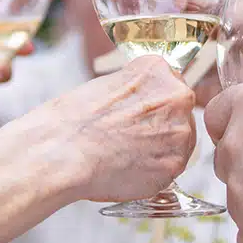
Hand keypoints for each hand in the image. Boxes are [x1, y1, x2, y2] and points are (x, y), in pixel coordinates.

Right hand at [0, 55, 196, 202]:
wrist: (61, 152)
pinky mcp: (174, 165)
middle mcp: (177, 97)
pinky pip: (171, 167)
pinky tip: (130, 168)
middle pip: (180, 113)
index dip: (152, 104)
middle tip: (131, 138)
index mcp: (158, 71)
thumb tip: (146, 102)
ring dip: (160, 149)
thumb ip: (138, 89)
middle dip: (161, 126)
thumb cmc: (73, 120)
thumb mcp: (108, 83)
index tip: (137, 115)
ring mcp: (180, 132)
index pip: (170, 86)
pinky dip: (154, 171)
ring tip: (127, 154)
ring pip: (179, 142)